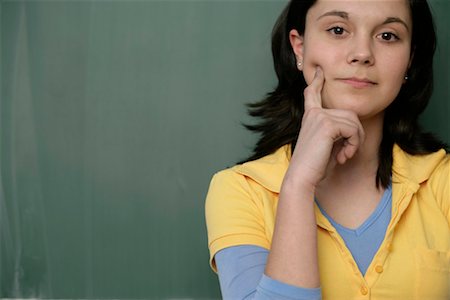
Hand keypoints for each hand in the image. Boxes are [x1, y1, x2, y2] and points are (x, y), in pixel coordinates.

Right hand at [284, 67, 364, 188]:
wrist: (302, 176)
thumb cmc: (314, 166)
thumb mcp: (327, 145)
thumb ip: (337, 132)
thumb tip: (354, 127)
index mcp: (310, 117)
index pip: (312, 94)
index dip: (317, 82)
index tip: (319, 71)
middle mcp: (314, 114)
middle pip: (349, 114)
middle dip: (356, 134)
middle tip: (348, 152)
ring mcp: (319, 117)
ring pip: (354, 122)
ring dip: (355, 142)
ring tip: (345, 155)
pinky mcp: (326, 124)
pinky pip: (353, 130)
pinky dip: (354, 145)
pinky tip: (344, 156)